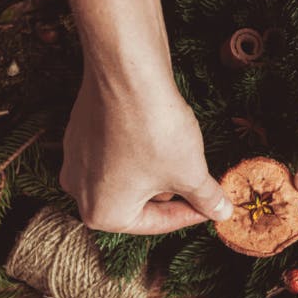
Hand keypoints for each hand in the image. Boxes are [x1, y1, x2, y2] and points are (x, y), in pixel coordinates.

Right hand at [59, 71, 232, 233]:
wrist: (129, 74)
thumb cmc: (155, 132)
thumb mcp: (191, 174)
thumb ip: (206, 199)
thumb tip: (222, 213)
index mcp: (102, 213)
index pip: (156, 223)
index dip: (190, 215)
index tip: (212, 208)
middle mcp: (79, 190)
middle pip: (139, 202)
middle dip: (173, 193)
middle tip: (203, 186)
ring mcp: (76, 159)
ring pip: (129, 176)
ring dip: (159, 171)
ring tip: (187, 160)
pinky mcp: (80, 131)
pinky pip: (117, 152)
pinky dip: (142, 150)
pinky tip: (163, 138)